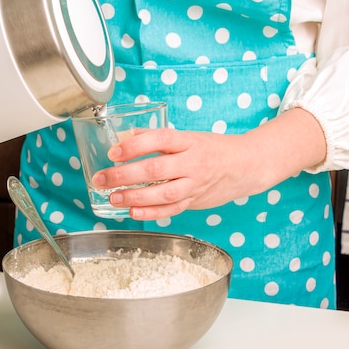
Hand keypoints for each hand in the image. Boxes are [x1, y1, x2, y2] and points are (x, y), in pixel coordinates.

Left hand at [91, 108, 326, 219]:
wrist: (247, 166)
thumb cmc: (213, 149)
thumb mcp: (189, 136)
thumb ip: (158, 137)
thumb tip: (127, 135)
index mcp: (189, 141)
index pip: (160, 140)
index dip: (135, 146)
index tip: (113, 152)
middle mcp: (192, 163)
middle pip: (155, 170)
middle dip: (124, 175)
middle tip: (101, 179)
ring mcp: (194, 184)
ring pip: (163, 194)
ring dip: (135, 197)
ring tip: (113, 198)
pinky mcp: (195, 201)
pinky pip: (172, 210)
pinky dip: (152, 213)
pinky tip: (133, 213)